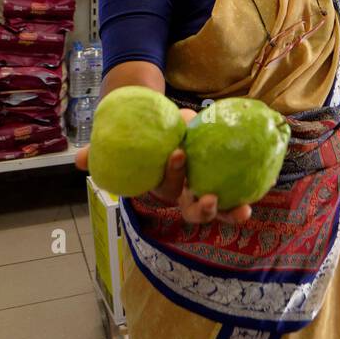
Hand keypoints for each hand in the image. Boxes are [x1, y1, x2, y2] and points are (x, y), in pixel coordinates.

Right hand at [75, 108, 251, 225]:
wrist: (171, 126)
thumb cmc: (149, 137)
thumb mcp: (125, 143)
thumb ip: (102, 153)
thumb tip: (78, 160)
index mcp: (166, 187)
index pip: (168, 187)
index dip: (173, 174)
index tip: (178, 152)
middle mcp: (188, 195)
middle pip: (194, 211)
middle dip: (203, 209)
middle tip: (209, 197)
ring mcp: (208, 192)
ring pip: (220, 210)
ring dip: (230, 212)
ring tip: (244, 209)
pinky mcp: (228, 183)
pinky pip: (240, 191)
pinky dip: (250, 193)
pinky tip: (262, 189)